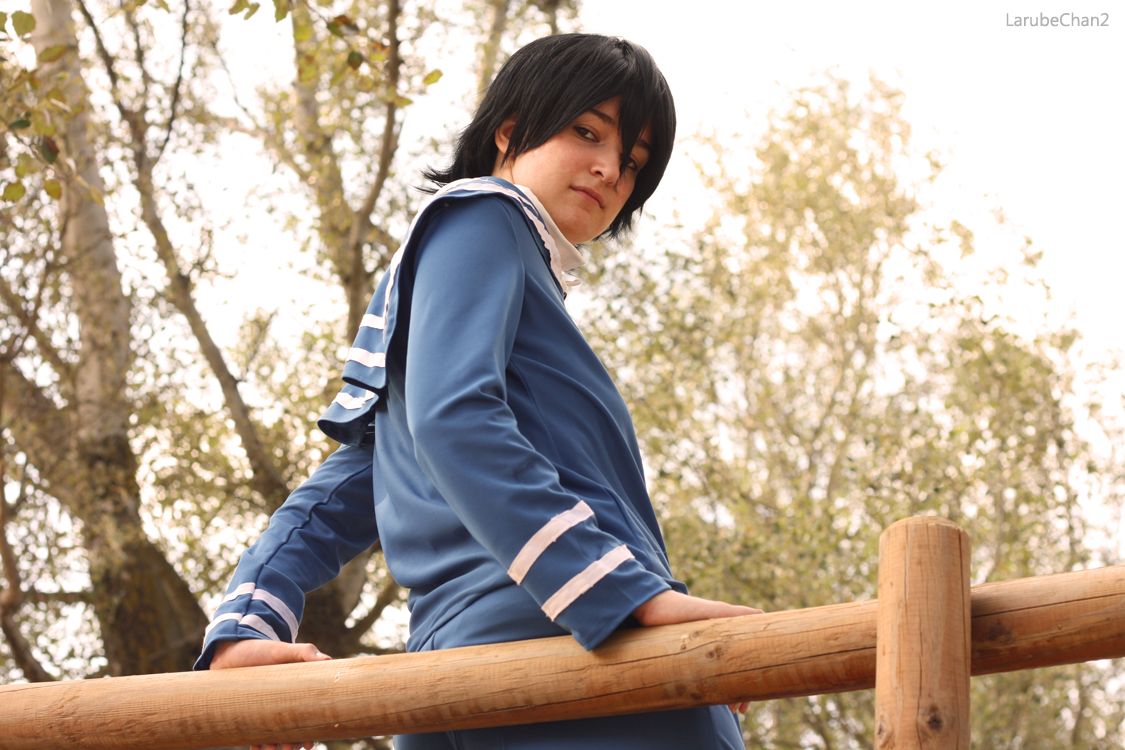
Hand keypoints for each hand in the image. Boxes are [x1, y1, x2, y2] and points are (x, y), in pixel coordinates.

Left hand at [210, 640, 331, 749]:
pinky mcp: (250, 711)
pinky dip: (257, 742)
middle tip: (286, 749)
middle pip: (293, 729)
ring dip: (274, 746)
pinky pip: (256, 732)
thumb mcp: (282, 650)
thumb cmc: (259, 648)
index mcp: (299, 689)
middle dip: (291, 743)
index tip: (308, 743)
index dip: (311, 732)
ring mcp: (267, 708)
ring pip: (275, 734)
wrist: (229, 649)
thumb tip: (328, 659)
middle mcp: (285, 701)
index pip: (310, 714)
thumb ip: (304, 652)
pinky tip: (255, 749)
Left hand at [632, 591, 761, 714]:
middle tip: (740, 710)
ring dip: (729, 692)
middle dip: (742, 689)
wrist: (651, 609)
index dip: (757, 673)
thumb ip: (736, 613)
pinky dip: (713, 688)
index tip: (758, 692)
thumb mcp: (712, 611)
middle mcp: (718, 641)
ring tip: (731, 709)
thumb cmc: (682, 609)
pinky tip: (713, 698)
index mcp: (727, 631)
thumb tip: (763, 614)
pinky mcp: (689, 655)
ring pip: (723, 674)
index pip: (750, 654)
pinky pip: (707, 675)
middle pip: (737, 668)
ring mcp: (704, 649)